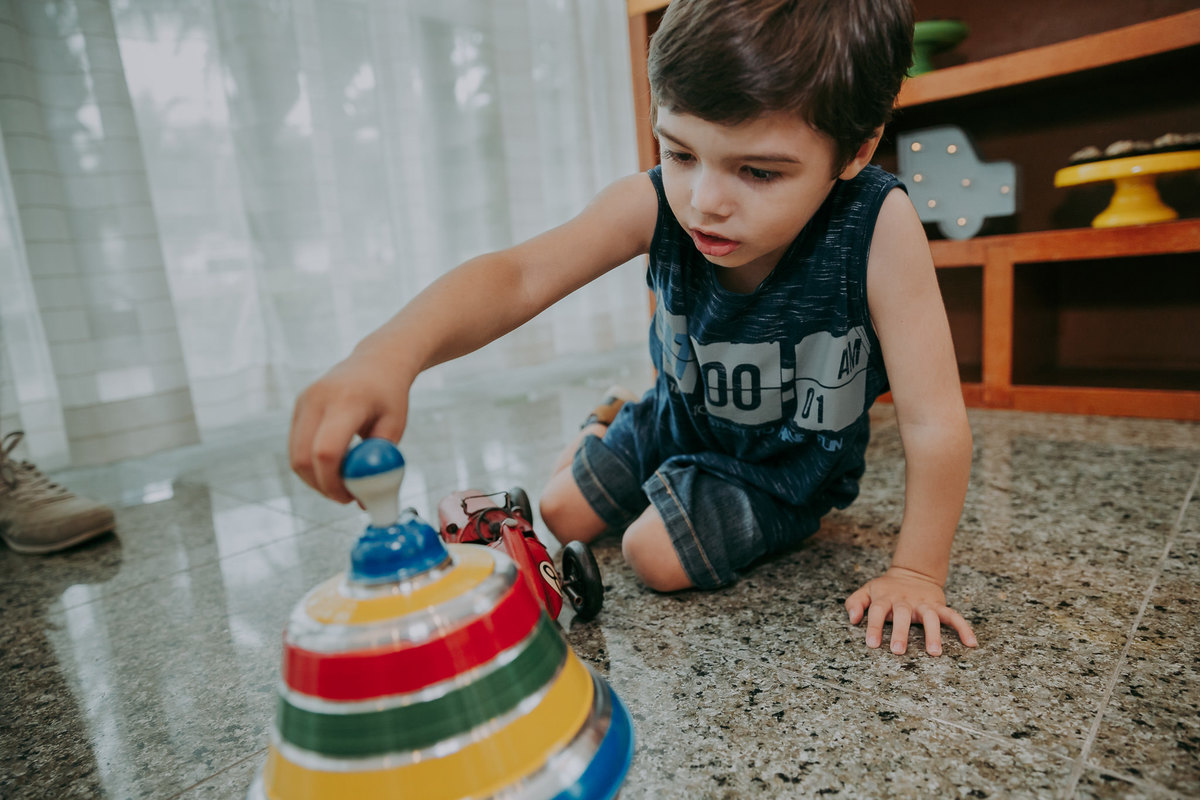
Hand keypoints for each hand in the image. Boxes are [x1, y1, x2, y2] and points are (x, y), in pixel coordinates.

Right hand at [289, 353, 411, 503]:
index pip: (326, 451)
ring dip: (314, 478)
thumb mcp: (395, 427)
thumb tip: (366, 504)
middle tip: (345, 496)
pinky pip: (296, 446)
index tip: (350, 498)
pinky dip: (311, 464)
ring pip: (295, 456)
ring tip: (342, 480)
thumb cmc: (390, 396)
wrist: (377, 361)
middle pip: (303, 458)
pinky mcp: (298, 406)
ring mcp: (304, 401)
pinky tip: (334, 464)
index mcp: (347, 401)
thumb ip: (380, 463)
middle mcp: (318, 399)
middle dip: (321, 486)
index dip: (332, 483)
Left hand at [844, 566, 976, 655]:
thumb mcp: (867, 591)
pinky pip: (954, 616)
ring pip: (930, 616)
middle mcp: (905, 601)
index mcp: (885, 598)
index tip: (872, 644)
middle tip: (897, 651)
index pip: (877, 611)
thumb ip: (855, 602)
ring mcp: (923, 603)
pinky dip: (963, 628)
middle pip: (902, 614)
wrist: (912, 573)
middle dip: (900, 632)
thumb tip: (853, 619)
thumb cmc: (886, 589)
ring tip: (934, 652)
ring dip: (933, 633)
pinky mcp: (939, 606)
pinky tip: (971, 643)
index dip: (873, 626)